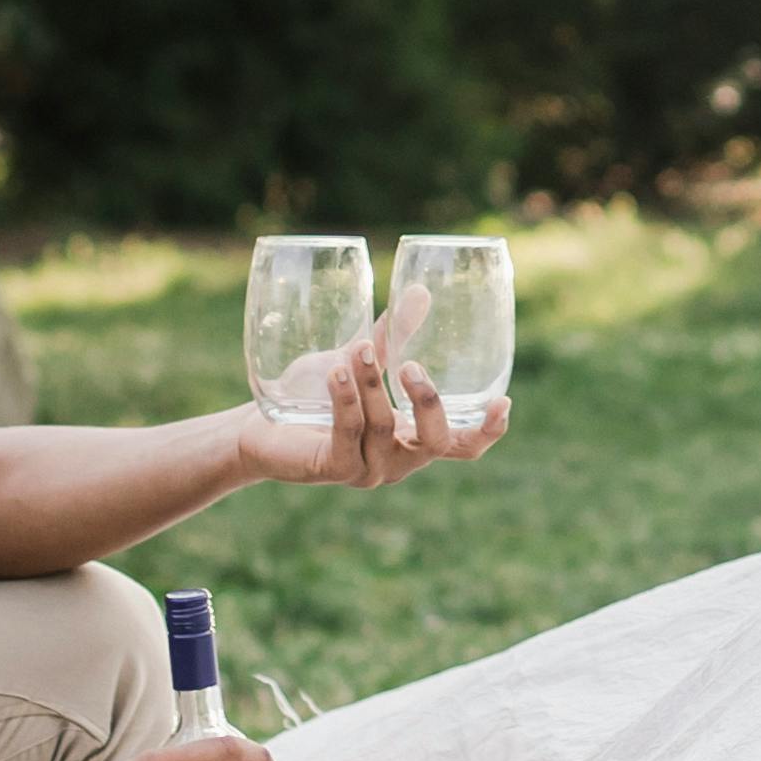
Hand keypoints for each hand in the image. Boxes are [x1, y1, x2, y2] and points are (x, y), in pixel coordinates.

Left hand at [245, 325, 507, 488]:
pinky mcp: (334, 469)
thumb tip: (419, 290)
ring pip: (384, 427)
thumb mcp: (361, 358)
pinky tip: (338, 370)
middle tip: (411, 365)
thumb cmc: (314, 394)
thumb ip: (391, 334)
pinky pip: (349, 433)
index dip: (487, 430)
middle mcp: (399, 461)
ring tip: (357, 349)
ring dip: (372, 384)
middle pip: (436, 443)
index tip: (502, 401)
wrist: (259, 424)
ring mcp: (368, 470)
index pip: (463, 446)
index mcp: (414, 438)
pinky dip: (346, 399)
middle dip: (429, 403)